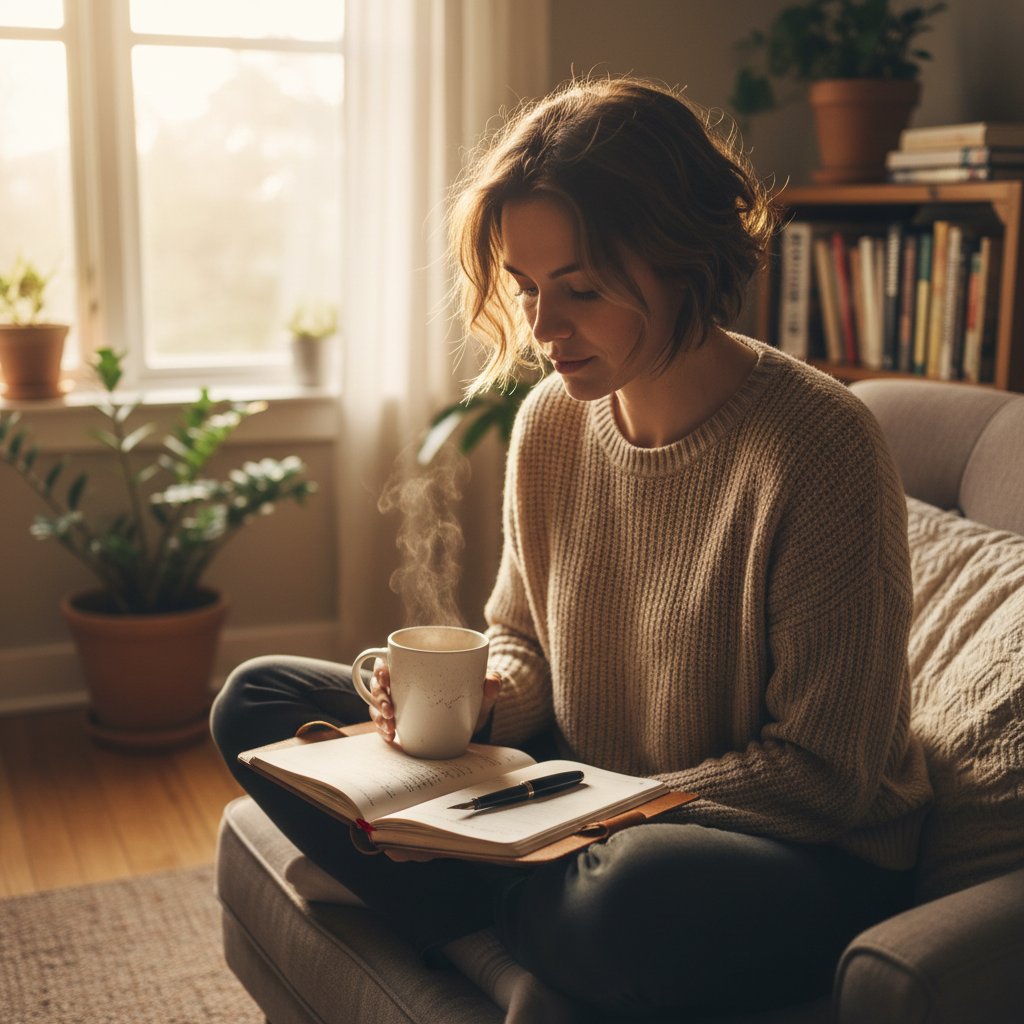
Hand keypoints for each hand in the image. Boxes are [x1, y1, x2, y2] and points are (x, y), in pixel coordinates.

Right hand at [368, 663, 502, 744]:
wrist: (474, 717)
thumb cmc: (474, 695)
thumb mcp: (482, 690)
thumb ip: (491, 683)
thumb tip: (492, 681)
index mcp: (416, 666)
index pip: (389, 660)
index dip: (380, 668)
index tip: (385, 677)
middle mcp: (403, 683)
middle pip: (378, 684)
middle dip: (379, 697)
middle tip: (390, 710)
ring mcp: (400, 703)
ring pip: (377, 705)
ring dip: (379, 716)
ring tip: (391, 728)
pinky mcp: (401, 721)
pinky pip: (384, 723)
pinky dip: (383, 730)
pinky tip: (390, 736)